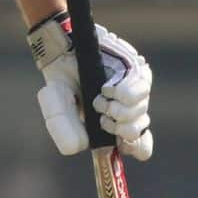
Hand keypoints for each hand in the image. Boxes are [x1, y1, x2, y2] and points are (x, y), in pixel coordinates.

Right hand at [28, 14, 153, 160]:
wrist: (64, 50)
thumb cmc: (62, 82)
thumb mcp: (56, 108)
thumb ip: (62, 129)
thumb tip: (80, 146)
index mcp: (114, 125)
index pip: (140, 146)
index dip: (134, 147)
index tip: (119, 143)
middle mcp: (128, 109)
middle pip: (139, 131)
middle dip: (119, 129)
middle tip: (101, 117)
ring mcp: (135, 91)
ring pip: (141, 112)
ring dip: (117, 111)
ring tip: (99, 99)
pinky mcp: (138, 72)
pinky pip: (141, 90)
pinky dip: (122, 94)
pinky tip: (107, 88)